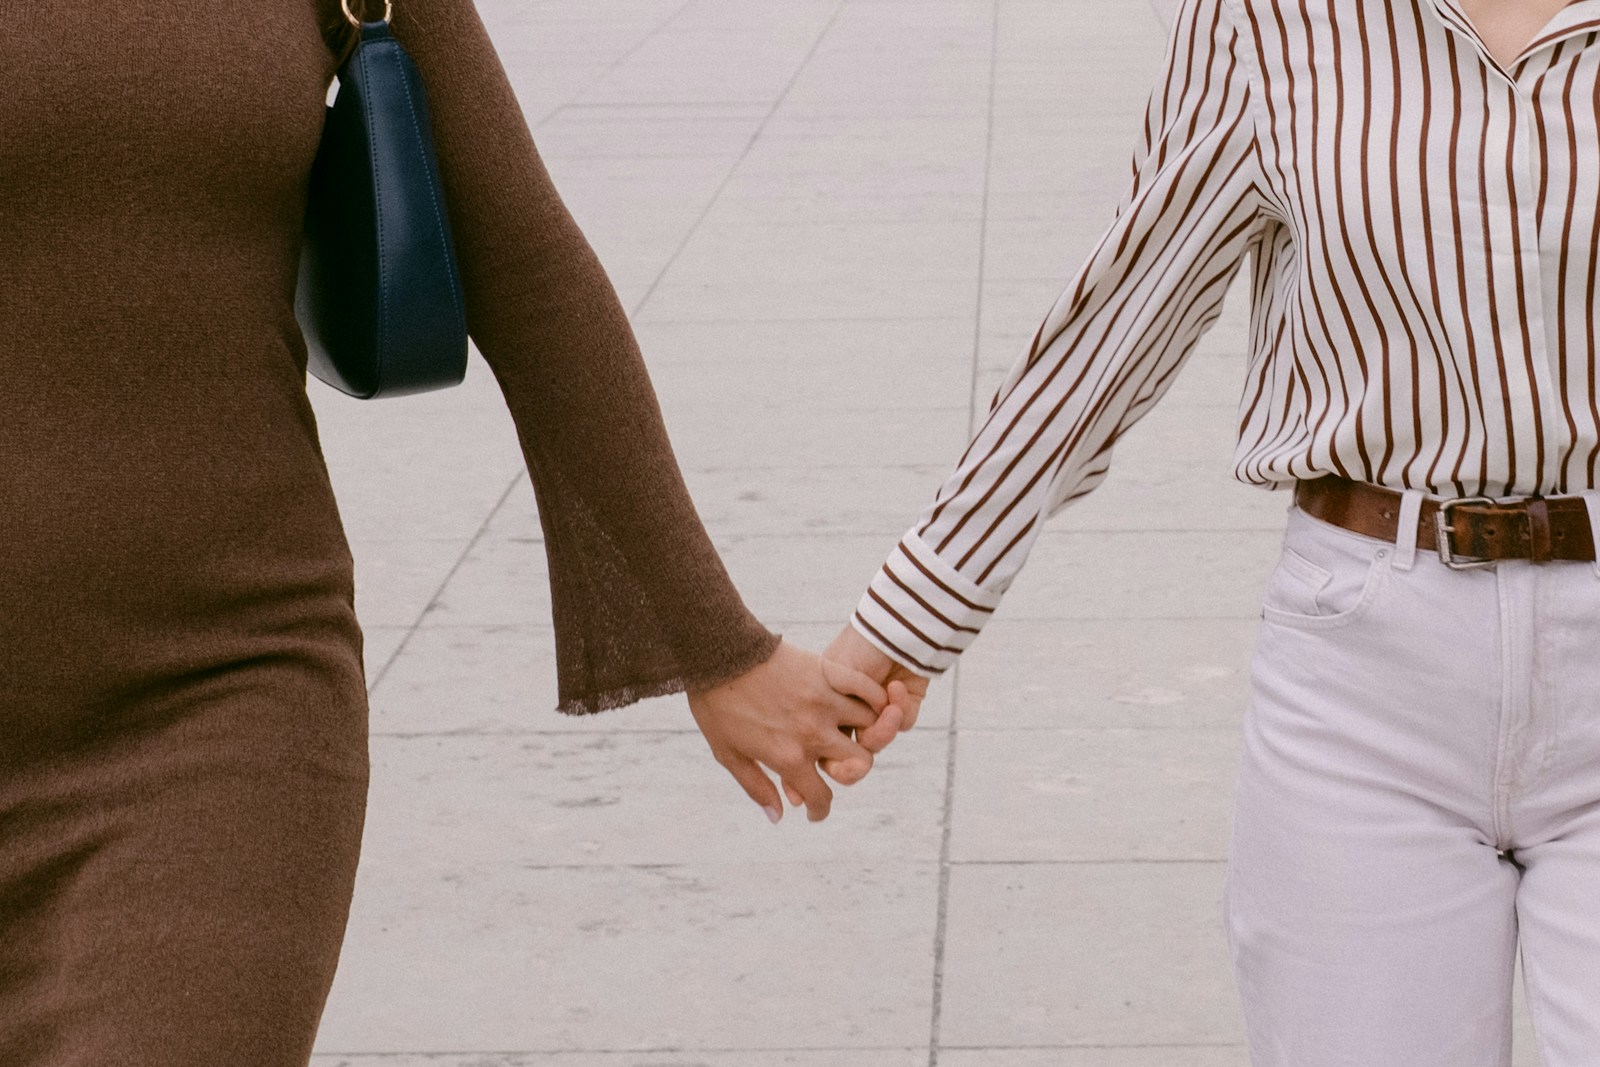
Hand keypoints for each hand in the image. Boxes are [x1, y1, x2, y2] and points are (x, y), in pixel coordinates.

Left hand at [687, 638, 900, 822]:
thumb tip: (779, 816)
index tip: (815, 810)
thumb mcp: (728, 753)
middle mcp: (814, 733)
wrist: (719, 653)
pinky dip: (875, 698)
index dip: (820, 810)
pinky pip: (867, 689)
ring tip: (853, 731)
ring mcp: (825, 701)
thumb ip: (756, 787)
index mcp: (789, 757)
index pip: (821, 796)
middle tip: (838, 766)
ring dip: (865, 731)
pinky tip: (871, 704)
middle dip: (851, 770)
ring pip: (869, 725)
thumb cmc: (717, 705)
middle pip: (859, 763)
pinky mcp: (828, 672)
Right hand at [818, 623, 930, 781]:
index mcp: (824, 713)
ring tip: (888, 708)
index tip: (804, 795)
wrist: (891, 627)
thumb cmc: (853, 649)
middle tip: (855, 763)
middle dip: (851, 768)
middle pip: (847, 761)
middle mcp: (848, 719)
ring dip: (882, 731)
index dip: (812, 774)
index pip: (817, 753)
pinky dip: (901, 710)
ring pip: (876, 744)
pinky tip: (897, 687)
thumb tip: (796, 773)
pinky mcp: (904, 709)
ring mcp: (876, 716)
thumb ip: (815, 720)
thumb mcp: (828, 681)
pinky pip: (902, 725)